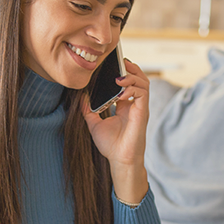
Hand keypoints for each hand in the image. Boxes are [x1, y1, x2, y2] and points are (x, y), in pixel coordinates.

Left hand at [83, 59, 149, 202]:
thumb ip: (88, 110)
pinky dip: (133, 88)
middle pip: (138, 77)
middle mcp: (134, 103)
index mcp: (124, 104)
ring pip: (143, 81)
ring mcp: (139, 107)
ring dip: (131, 76)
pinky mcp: (143, 112)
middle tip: (117, 63)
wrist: (119, 160)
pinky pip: (143, 93)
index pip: (127, 81)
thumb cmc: (110, 145)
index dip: (121, 71)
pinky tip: (121, 92)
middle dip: (129, 67)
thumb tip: (81, 97)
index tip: (109, 65)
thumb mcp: (94, 124)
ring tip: (118, 77)